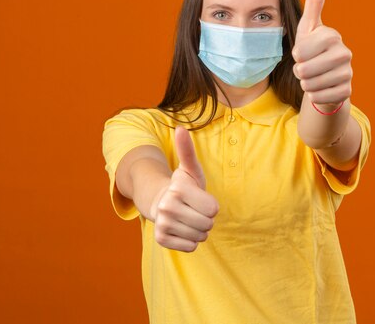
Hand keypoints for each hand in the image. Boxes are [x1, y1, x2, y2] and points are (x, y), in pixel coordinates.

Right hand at [150, 126, 218, 251]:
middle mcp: (167, 207)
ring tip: (189, 219)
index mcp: (178, 189)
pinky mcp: (161, 239)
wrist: (161, 203)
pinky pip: (191, 246)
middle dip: (206, 219)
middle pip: (208, 224)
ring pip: (200, 236)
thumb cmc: (183, 186)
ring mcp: (162, 224)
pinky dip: (191, 241)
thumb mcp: (190, 169)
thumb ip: (188, 150)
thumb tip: (180, 128)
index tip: (200, 199)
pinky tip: (183, 229)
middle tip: (195, 210)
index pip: (214, 209)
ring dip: (199, 230)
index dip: (212, 205)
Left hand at [292, 0, 352, 107]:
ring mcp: (347, 73)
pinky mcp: (346, 92)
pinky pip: (318, 97)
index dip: (296, 56)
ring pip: (310, 85)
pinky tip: (321, 88)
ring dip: (306, 84)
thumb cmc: (313, 49)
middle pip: (304, 70)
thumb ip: (313, 2)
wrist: (326, 78)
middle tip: (307, 67)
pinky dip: (314, 95)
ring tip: (313, 77)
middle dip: (299, 72)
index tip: (303, 52)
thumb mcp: (308, 27)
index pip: (300, 52)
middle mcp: (344, 53)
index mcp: (332, 36)